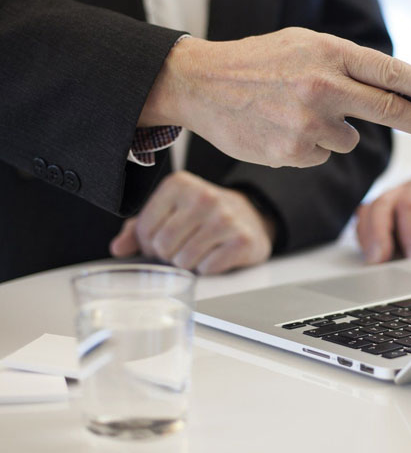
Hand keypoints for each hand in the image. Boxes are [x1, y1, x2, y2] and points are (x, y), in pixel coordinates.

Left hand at [109, 171, 274, 274]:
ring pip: (184, 260)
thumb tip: (118, 249)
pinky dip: (208, 268)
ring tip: (199, 250)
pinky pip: (208, 268)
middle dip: (168, 255)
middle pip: (163, 246)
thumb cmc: (202, 216)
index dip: (149, 243)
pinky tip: (216, 254)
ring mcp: (226, 218)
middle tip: (182, 247)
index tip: (163, 239)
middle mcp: (204, 197)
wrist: (250, 216)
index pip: (144, 229)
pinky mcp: (242, 240)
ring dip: (188, 264)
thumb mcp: (170, 212)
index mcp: (179, 184)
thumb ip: (138, 228)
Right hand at [140, 28, 410, 167]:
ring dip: (337, 130)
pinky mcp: (293, 152)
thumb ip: (348, 65)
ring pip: (350, 138)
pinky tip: (282, 127)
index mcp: (329, 52)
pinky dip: (311, 145)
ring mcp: (308, 122)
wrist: (200, 83)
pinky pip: (323, 154)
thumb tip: (397, 91)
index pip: (392, 73)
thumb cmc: (259, 62)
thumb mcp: (305, 45)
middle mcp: (323, 86)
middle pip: (392, 111)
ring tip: (296, 111)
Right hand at [356, 172, 410, 263]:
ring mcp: (393, 200)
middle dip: (378, 234)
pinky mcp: (386, 215)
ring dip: (368, 237)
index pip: (410, 204)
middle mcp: (406, 188)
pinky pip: (366, 222)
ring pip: (369, 212)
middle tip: (379, 260)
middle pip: (382, 205)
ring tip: (374, 261)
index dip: (409, 232)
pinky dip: (366, 238)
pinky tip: (373, 255)